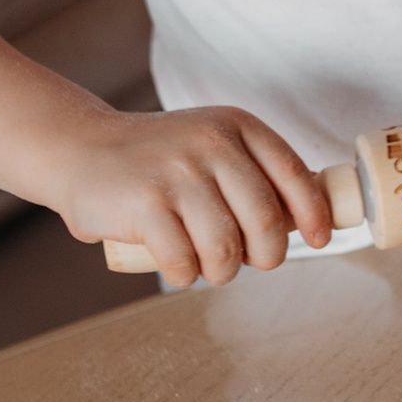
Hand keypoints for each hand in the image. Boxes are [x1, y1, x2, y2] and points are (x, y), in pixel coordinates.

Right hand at [44, 106, 331, 287]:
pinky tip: (176, 266)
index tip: (321, 238)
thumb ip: (252, 173)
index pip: (294, 173)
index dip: (314, 213)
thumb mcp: (210, 145)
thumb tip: (304, 220)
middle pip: (266, 220)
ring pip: (226, 248)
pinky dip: (184, 275)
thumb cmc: (157, 159)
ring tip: (207, 266)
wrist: (80, 148)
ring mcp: (178, 173)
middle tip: (250, 262)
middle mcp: (212, 144)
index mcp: (237, 126)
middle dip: (267, 255)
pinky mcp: (145, 204)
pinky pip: (183, 261)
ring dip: (221, 272)